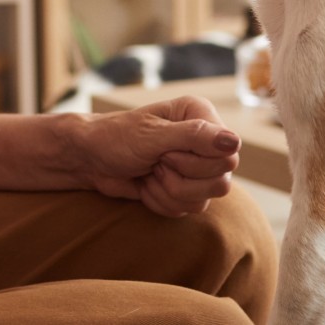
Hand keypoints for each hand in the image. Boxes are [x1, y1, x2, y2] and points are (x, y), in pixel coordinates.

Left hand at [71, 95, 240, 216]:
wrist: (90, 160)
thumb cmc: (115, 138)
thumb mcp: (152, 135)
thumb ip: (195, 136)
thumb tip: (234, 142)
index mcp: (201, 115)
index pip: (228, 155)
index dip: (195, 163)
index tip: (164, 153)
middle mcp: (205, 140)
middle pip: (220, 181)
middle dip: (179, 179)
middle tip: (155, 163)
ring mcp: (198, 166)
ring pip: (205, 199)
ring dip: (169, 192)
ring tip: (150, 174)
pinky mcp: (187, 187)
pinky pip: (189, 209)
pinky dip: (162, 202)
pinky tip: (147, 186)